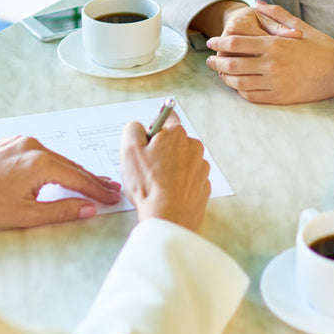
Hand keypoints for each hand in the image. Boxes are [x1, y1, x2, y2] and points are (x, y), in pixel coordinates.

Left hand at [0, 135, 122, 229]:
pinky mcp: (12, 142)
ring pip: (57, 159)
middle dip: (91, 180)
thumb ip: (61, 211)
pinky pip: (42, 154)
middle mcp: (34, 146)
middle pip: (71, 166)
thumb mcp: (26, 215)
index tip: (113, 198)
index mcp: (40, 163)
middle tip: (111, 189)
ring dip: (74, 172)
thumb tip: (89, 209)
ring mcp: (22, 141)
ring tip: (92, 183)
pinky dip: (56, 165)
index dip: (98, 190)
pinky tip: (63, 172)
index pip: (78, 178)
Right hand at [120, 115, 211, 231]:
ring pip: (182, 161)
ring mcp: (201, 168)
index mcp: (177, 134)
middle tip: (146, 167)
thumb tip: (138, 127)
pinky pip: (188, 179)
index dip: (154, 128)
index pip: (167, 116)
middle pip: (174, 141)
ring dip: (170, 168)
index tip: (147, 140)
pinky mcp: (203, 186)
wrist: (168, 217)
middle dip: (161, 150)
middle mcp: (193, 147)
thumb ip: (132, 130)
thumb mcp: (129, 150)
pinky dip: (178, 183)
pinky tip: (167, 193)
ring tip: (156, 184)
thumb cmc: (150, 186)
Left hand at [204, 2, 333, 104]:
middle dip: (216, 63)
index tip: (211, 42)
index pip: (236, 43)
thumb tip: (257, 3)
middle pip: (232, 65)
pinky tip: (239, 86)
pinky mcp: (280, 98)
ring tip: (221, 74)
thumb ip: (277, 14)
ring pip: (239, 83)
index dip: (219, 42)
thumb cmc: (322, 48)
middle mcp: (272, 65)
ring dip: (226, 79)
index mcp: (275, 45)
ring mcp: (275, 83)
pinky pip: (252, 96)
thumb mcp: (300, 27)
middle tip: (209, 61)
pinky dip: (241, 91)